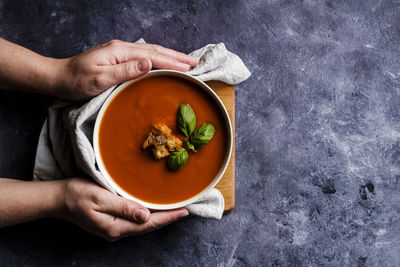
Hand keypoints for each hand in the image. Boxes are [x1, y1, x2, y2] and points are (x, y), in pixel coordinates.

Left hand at [56, 40, 198, 99]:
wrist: (58, 77)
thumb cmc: (76, 82)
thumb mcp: (99, 79)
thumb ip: (125, 70)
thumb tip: (149, 63)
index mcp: (120, 52)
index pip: (153, 56)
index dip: (173, 62)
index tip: (190, 67)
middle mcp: (122, 48)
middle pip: (156, 50)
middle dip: (177, 56)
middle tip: (196, 62)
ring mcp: (120, 51)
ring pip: (151, 51)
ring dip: (170, 56)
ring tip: (186, 61)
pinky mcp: (117, 57)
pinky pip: (144, 56)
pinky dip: (159, 58)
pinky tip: (163, 61)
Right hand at [61, 177, 188, 240]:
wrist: (59, 199)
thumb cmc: (77, 195)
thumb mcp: (100, 198)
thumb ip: (123, 208)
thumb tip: (145, 216)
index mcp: (116, 227)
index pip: (149, 224)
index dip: (169, 217)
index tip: (185, 211)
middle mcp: (117, 231)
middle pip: (149, 226)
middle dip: (168, 219)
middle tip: (185, 210)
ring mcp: (114, 228)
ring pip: (143, 225)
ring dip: (160, 218)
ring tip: (175, 211)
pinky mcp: (112, 222)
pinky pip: (136, 221)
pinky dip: (149, 216)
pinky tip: (154, 211)